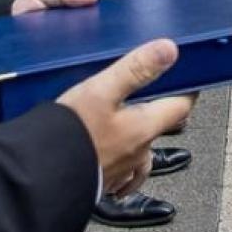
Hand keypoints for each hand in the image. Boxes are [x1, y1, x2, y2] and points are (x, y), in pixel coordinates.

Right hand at [58, 40, 194, 197]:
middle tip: (155, 96)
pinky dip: (123, 168)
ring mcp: (121, 170)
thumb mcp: (101, 90)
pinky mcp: (102, 182)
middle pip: (160, 128)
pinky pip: (122, 176)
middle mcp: (138, 151)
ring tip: (133, 128)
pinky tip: (115, 165)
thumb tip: (169, 49)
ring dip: (142, 141)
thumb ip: (136, 69)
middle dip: (160, 112)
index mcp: (144, 127)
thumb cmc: (71, 134)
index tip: (189, 78)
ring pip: (143, 155)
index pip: (180, 106)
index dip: (187, 90)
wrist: (41, 175)